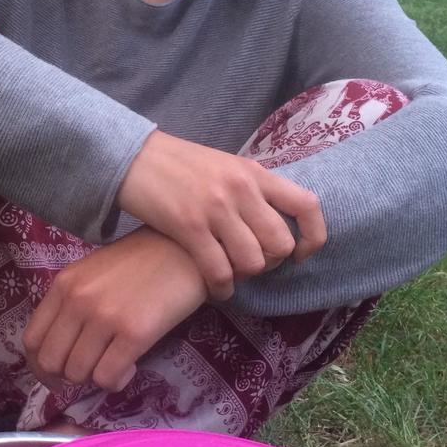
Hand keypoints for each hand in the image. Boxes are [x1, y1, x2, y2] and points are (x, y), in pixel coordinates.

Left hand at [23, 226, 207, 393]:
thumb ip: (72, 303)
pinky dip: (116, 381)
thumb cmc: (142, 263)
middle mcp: (78, 300)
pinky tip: (130, 367)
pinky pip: (107, 377)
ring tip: (114, 364)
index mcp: (64, 284)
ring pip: (78, 373)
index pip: (32, 340)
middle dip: (68, 375)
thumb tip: (62, 351)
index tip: (58, 373)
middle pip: (51, 362)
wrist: (187, 250)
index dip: (41, 365)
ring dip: (94, 378)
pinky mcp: (134, 332)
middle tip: (91, 369)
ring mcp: (105, 316)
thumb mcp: (94, 274)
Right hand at [116, 130, 325, 300]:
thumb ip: (251, 189)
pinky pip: (219, 271)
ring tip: (232, 274)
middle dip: (271, 263)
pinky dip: (222, 287)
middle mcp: (241, 189)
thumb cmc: (178, 165)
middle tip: (253, 264)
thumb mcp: (224, 165)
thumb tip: (273, 220)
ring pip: (253, 262)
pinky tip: (216, 288)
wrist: (133, 157)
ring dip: (244, 276)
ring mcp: (216, 208)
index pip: (307, 205)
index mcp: (254, 173)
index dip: (313, 237)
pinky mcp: (189, 226)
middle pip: (280, 243)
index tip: (300, 254)